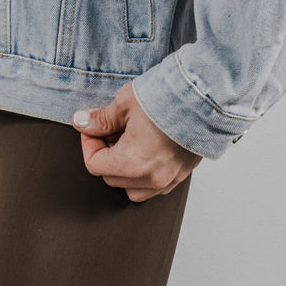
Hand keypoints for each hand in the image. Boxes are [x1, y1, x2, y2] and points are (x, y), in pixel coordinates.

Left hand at [72, 83, 201, 201]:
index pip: (94, 165)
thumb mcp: (124, 104)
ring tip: (127, 140)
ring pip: (133, 188)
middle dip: (105, 154)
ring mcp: (169, 179)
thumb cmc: (166, 99)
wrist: (204, 97)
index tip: (92, 126)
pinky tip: (146, 148)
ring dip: (123, 169)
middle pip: (111, 178)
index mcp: (132, 163)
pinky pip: (155, 186)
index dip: (88, 143)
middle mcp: (151, 179)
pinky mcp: (182, 174)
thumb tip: (81, 122)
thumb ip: (101, 119)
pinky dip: (144, 173)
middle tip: (109, 129)